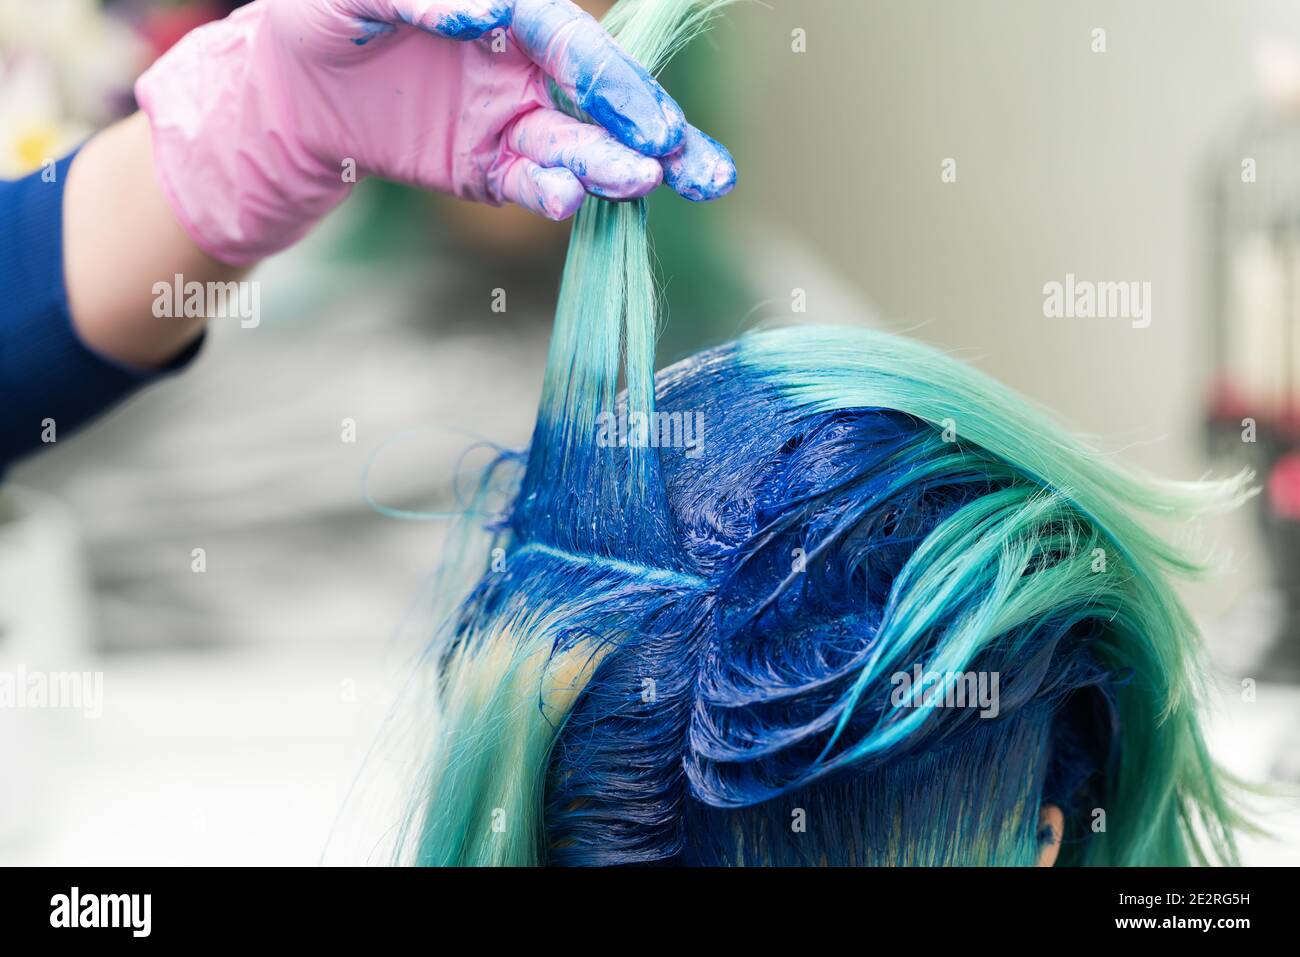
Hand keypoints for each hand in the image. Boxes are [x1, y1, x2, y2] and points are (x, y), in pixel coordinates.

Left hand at [135, 0, 736, 265]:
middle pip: (598, 94)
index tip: (643, 114)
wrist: (292, 88)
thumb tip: (490, 6)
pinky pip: (528, 184)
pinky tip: (567, 203)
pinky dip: (549, 196)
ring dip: (609, 167)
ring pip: (575, 146)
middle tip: (686, 158)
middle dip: (647, 126)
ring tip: (641, 185)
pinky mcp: (493, 169)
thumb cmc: (322, 17)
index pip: (566, 37)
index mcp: (505, 11)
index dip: (607, 73)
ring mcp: (513, 119)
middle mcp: (523, 63)